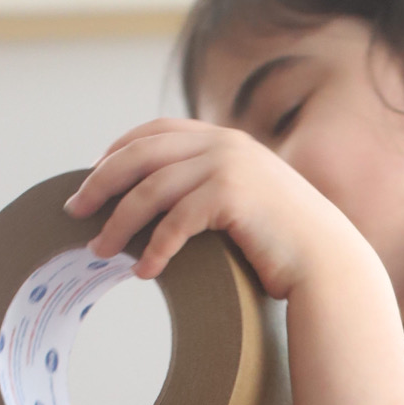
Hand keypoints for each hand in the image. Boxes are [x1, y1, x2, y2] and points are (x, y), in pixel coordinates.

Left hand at [63, 118, 359, 299]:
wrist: (329, 264)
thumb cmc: (286, 247)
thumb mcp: (247, 204)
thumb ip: (212, 191)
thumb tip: (165, 206)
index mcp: (224, 139)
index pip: (155, 132)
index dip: (117, 152)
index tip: (92, 178)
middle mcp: (223, 143)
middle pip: (140, 154)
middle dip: (100, 182)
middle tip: (74, 211)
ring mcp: (227, 166)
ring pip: (150, 190)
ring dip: (119, 223)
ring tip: (100, 251)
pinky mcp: (230, 195)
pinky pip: (175, 222)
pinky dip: (155, 249)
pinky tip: (143, 273)